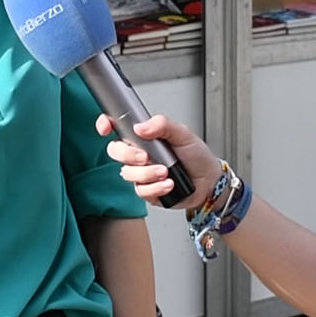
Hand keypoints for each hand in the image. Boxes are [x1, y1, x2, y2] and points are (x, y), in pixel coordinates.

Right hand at [98, 113, 220, 209]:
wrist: (210, 181)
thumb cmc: (196, 155)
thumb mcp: (183, 133)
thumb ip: (162, 125)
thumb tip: (141, 126)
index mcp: (144, 136)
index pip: (117, 127)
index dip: (106, 125)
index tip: (106, 127)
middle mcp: (139, 154)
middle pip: (115, 151)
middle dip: (128, 154)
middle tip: (146, 156)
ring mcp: (142, 173)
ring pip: (127, 173)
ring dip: (147, 174)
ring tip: (166, 171)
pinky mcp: (148, 191)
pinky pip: (141, 191)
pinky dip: (156, 188)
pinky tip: (169, 184)